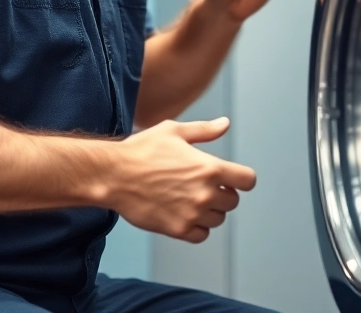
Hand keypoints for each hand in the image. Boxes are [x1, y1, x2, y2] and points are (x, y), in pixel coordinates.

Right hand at [107, 117, 256, 242]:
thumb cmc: (142, 150)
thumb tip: (225, 124)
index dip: (241, 178)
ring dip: (210, 211)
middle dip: (223, 194)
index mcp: (210, 168)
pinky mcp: (177, 229)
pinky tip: (184, 214)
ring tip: (190, 200)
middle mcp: (205, 193)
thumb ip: (204, 130)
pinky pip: (201, 235)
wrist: (113, 175)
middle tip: (203, 187)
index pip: (248, 180)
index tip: (231, 178)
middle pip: (233, 201)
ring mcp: (192, 213)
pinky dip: (197, 228)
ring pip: (218, 219)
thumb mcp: (174, 131)